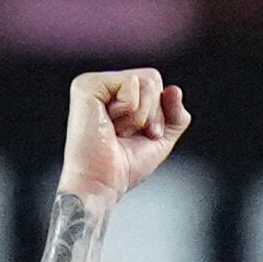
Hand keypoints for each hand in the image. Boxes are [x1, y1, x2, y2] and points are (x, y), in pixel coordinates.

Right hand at [56, 68, 191, 202]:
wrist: (101, 183)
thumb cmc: (123, 167)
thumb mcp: (161, 139)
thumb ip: (175, 114)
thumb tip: (174, 90)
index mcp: (117, 95)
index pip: (155, 85)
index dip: (159, 114)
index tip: (141, 136)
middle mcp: (105, 86)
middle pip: (153, 78)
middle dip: (152, 114)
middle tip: (127, 135)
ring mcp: (93, 82)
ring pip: (146, 81)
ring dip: (141, 116)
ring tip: (117, 131)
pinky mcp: (87, 85)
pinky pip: (132, 82)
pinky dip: (130, 110)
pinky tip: (110, 124)